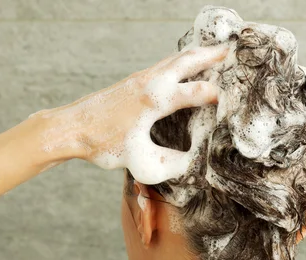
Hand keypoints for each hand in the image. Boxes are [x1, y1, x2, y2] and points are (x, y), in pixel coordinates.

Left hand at [33, 45, 227, 183]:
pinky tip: (181, 66)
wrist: (70, 129)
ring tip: (212, 51)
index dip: (217, 94)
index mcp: (155, 100)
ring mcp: (140, 79)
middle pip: (187, 61)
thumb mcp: (142, 162)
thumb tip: (195, 162)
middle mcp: (149, 82)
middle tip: (232, 50)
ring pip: (174, 59)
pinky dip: (179, 61)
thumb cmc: (104, 145)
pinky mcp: (132, 82)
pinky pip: (162, 65)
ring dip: (195, 54)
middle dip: (211, 55)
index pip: (196, 91)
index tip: (234, 99)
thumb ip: (173, 163)